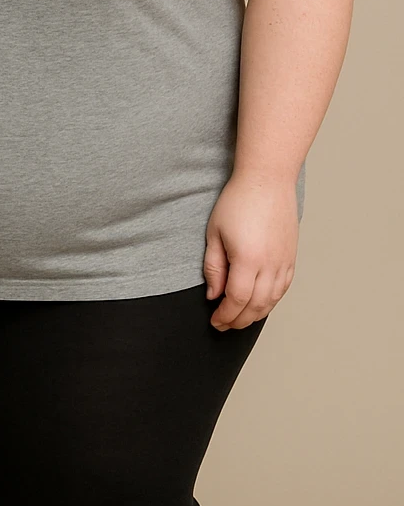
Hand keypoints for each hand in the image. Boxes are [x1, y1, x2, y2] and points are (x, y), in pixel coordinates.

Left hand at [202, 172, 298, 329]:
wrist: (267, 180)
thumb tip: (214, 295)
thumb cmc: (238, 201)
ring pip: (272, 300)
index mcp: (249, 260)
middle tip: (224, 325)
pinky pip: (284, 288)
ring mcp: (284, 261)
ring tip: (239, 318)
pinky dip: (271, 301)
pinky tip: (260, 303)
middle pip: (256, 306)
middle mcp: (271, 265)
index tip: (215, 321)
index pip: (237, 300)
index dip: (225, 315)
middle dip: (238, 320)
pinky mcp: (291, 256)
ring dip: (255, 314)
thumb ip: (214, 268)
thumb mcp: (215, 233)